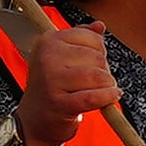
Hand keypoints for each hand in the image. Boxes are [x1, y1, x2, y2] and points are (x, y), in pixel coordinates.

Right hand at [19, 17, 120, 145]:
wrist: (34, 120)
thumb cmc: (52, 86)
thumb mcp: (61, 57)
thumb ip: (81, 38)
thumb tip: (99, 26)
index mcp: (48, 41)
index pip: (92, 37)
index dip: (99, 51)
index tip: (91, 63)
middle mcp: (47, 58)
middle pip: (98, 57)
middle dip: (104, 70)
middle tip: (94, 82)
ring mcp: (52, 81)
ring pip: (99, 77)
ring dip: (107, 85)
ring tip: (101, 90)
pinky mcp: (60, 104)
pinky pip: (94, 97)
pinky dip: (108, 97)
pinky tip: (112, 96)